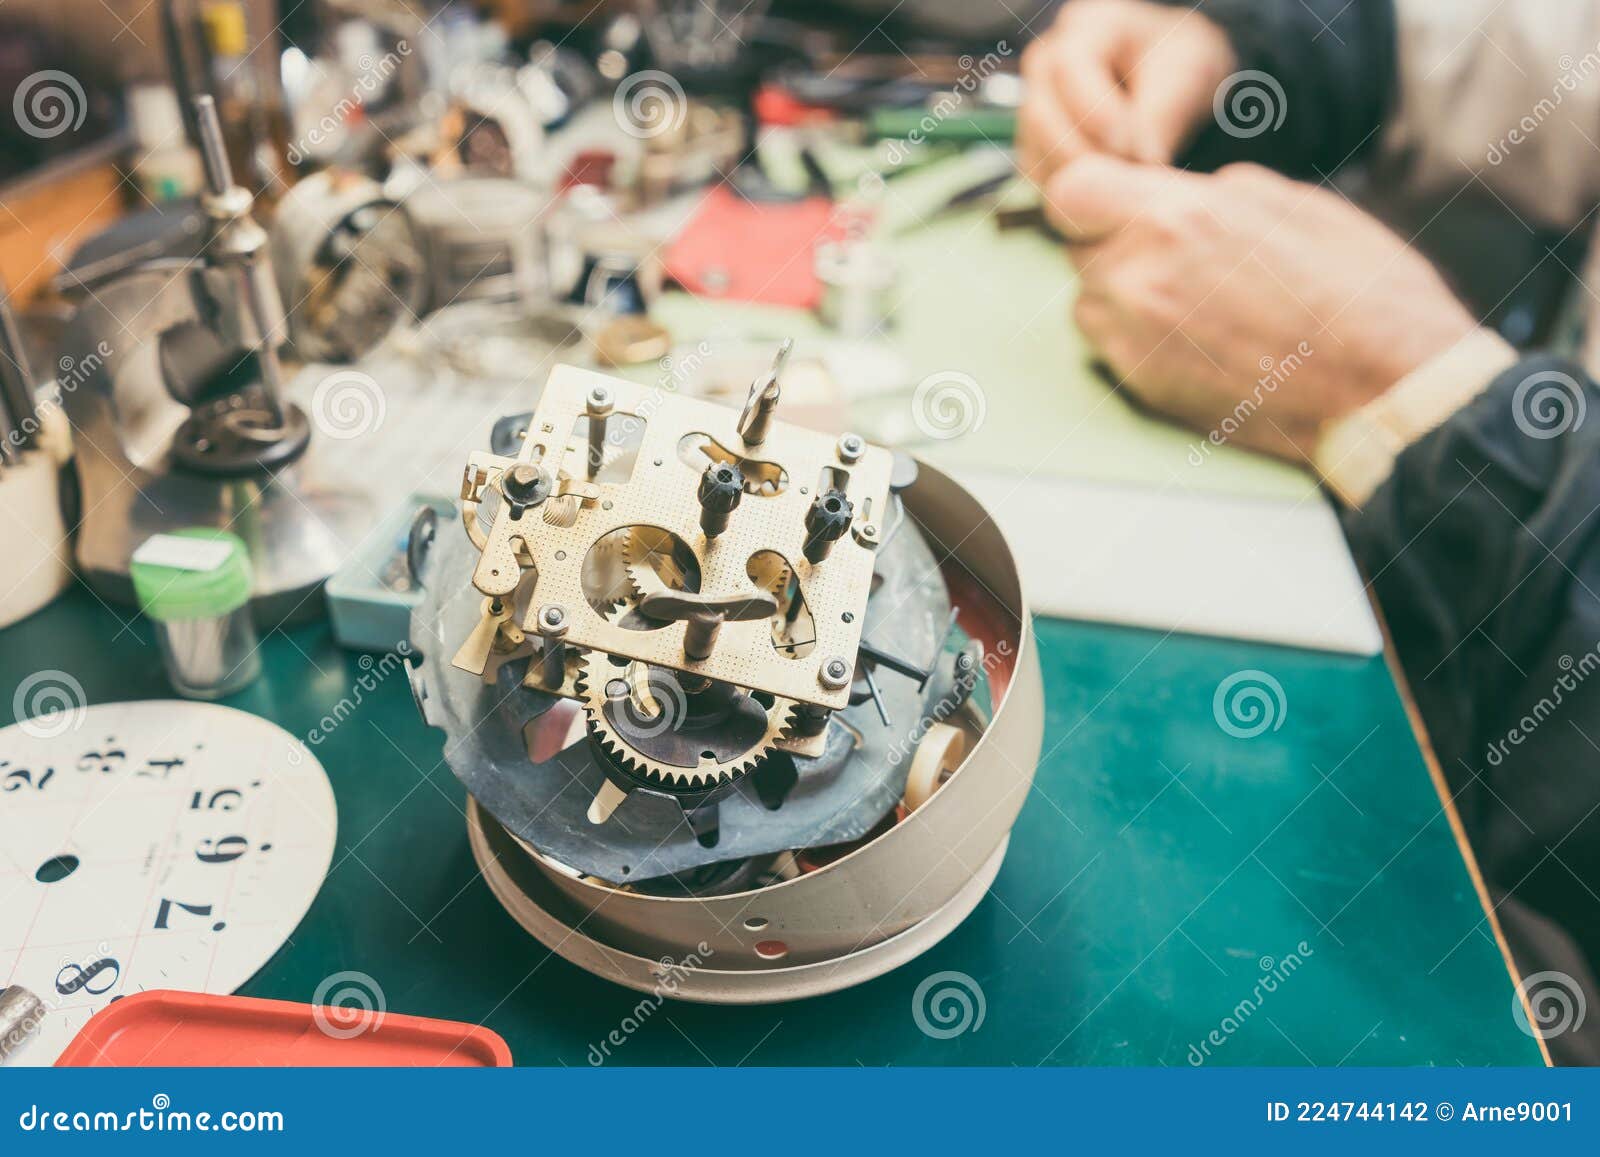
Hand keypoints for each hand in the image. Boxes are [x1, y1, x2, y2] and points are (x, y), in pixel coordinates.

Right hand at [1018, 0, 1236, 187]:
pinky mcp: (1035, 145)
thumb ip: (1163, 114)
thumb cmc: (1181, 66)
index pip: (1070, 65)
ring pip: (1034, 150)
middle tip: (1127, 178)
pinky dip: (1071, 194)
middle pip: (1040, 112)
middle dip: (1083, 152)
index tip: (1129, 146)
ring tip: (1123, 189)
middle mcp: (1048, 61)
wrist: (1174, 85)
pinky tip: (1107, 195)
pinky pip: (1040, 176)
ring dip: (1078, 178)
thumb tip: (1144, 164)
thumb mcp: (1187, 74)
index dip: (1095, 110)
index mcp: (1089, 26)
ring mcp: (1035, 104)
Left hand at [1045, 157, 1480, 460]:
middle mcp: (1138, 280)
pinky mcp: (1141, 388)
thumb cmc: (1358, 293)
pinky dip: (1138, 336)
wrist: (1385, 391)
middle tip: (1176, 252)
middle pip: (1078, 247)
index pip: (1071, 190)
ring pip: (1090, 300)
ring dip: (1123, 292)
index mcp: (1174, 219)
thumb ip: (1211, 193)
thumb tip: (1175, 193)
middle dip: (1115, 240)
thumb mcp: (1291, 203)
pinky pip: (1111, 347)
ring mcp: (1133, 342)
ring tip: (1195, 298)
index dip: (1095, 191)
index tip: (1123, 197)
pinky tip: (1199, 336)